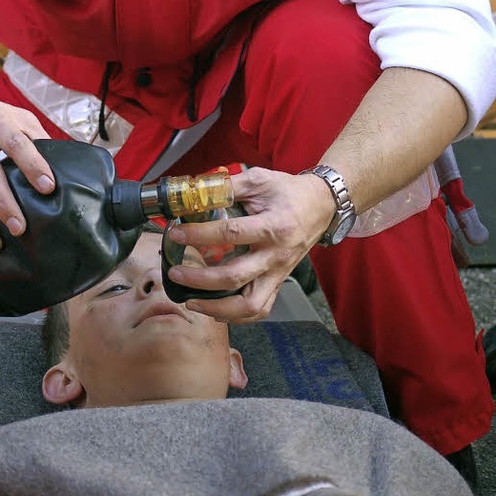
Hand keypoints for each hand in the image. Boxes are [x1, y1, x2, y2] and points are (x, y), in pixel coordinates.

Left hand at [166, 166, 334, 322]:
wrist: (320, 206)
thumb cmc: (288, 192)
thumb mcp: (259, 180)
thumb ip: (227, 187)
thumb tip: (194, 193)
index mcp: (273, 226)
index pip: (230, 234)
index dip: (199, 235)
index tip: (175, 233)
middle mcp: (276, 255)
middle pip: (234, 277)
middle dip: (199, 279)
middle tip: (175, 273)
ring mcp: (278, 273)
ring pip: (249, 305)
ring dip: (217, 308)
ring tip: (191, 301)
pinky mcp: (278, 282)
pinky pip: (259, 309)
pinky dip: (235, 315)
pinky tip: (214, 309)